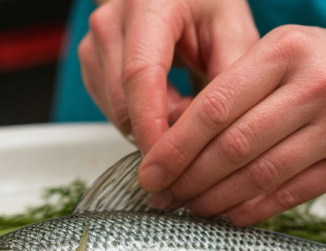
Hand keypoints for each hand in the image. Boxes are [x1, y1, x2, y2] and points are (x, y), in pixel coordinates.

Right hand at [77, 0, 258, 151]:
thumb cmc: (208, 6)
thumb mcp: (234, 32)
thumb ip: (230, 79)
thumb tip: (215, 132)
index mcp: (149, 5)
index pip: (139, 75)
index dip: (151, 124)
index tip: (168, 160)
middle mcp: (111, 21)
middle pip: (123, 101)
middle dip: (159, 130)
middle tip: (197, 127)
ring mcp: (94, 43)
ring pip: (116, 111)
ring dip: (151, 123)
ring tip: (184, 102)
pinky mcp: (91, 63)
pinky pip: (111, 109)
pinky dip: (140, 117)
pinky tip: (165, 98)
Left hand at [140, 25, 325, 225]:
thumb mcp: (281, 54)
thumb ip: (235, 88)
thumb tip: (175, 144)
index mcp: (286, 50)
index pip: (216, 105)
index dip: (176, 145)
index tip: (149, 169)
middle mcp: (315, 86)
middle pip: (234, 145)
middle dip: (188, 178)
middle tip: (161, 195)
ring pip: (260, 175)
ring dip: (215, 199)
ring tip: (187, 208)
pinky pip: (289, 195)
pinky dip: (251, 210)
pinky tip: (225, 216)